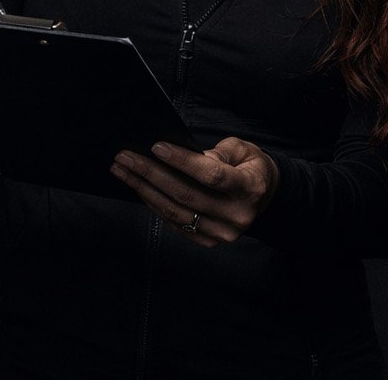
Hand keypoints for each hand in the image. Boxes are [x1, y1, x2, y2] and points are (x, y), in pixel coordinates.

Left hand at [110, 138, 279, 248]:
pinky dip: (154, 205)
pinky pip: (175, 223)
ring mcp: (222, 232)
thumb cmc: (250, 167)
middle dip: (151, 173)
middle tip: (125, 157)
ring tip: (123, 171)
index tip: (155, 147)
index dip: (182, 161)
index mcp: (248, 188)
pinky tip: (139, 188)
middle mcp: (236, 214)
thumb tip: (188, 155)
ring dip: (144, 189)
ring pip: (176, 211)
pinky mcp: (209, 241)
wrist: (264, 197)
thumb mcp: (243, 149)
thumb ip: (219, 151)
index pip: (210, 175)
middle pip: (186, 194)